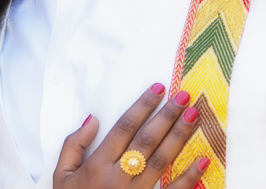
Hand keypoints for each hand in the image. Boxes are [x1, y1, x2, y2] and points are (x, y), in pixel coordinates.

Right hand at [52, 84, 207, 187]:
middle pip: (146, 140)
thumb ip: (73, 146)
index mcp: (97, 165)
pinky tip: (203, 160)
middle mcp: (118, 177)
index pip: (124, 127)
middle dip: (166, 115)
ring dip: (179, 136)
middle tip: (184, 95)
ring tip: (194, 115)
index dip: (142, 106)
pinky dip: (190, 178)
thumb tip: (92, 120)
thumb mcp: (61, 176)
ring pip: (161, 160)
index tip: (157, 88)